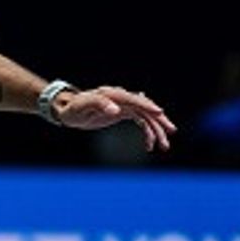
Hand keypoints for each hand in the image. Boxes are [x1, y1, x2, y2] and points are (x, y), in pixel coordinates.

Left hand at [54, 85, 177, 150]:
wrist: (68, 110)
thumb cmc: (74, 108)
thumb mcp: (83, 106)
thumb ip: (98, 104)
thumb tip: (116, 109)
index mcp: (112, 95)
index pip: (134, 99)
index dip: (147, 106)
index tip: (160, 113)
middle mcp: (121, 99)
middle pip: (145, 108)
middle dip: (159, 121)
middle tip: (171, 132)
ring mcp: (124, 106)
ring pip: (146, 117)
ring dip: (156, 131)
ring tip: (164, 146)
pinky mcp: (123, 113)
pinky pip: (140, 122)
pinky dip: (147, 133)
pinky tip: (149, 146)